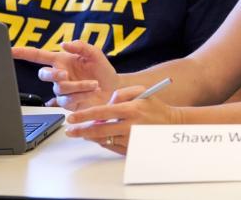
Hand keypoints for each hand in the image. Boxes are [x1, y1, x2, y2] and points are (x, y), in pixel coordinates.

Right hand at [12, 41, 118, 110]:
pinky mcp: (68, 102)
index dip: (23, 53)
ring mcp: (62, 89)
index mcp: (61, 60)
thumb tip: (64, 43)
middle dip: (52, 74)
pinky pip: (68, 100)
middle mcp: (59, 75)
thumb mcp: (94, 54)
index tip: (9, 50)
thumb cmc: (102, 70)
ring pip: (60, 88)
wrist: (114, 89)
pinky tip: (92, 91)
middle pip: (43, 74)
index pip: (37, 55)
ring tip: (94, 84)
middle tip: (65, 74)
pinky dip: (81, 95)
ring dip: (78, 86)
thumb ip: (81, 46)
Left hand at [64, 85, 181, 154]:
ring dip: (90, 137)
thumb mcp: (141, 91)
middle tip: (70, 131)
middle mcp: (129, 126)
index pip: (101, 113)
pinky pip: (111, 147)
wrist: (171, 125)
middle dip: (81, 131)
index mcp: (130, 110)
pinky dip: (102, 142)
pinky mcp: (131, 150)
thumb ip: (121, 93)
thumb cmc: (154, 107)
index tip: (72, 118)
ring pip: (103, 140)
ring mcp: (130, 140)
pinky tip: (98, 137)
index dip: (84, 116)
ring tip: (82, 132)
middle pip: (98, 130)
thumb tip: (107, 103)